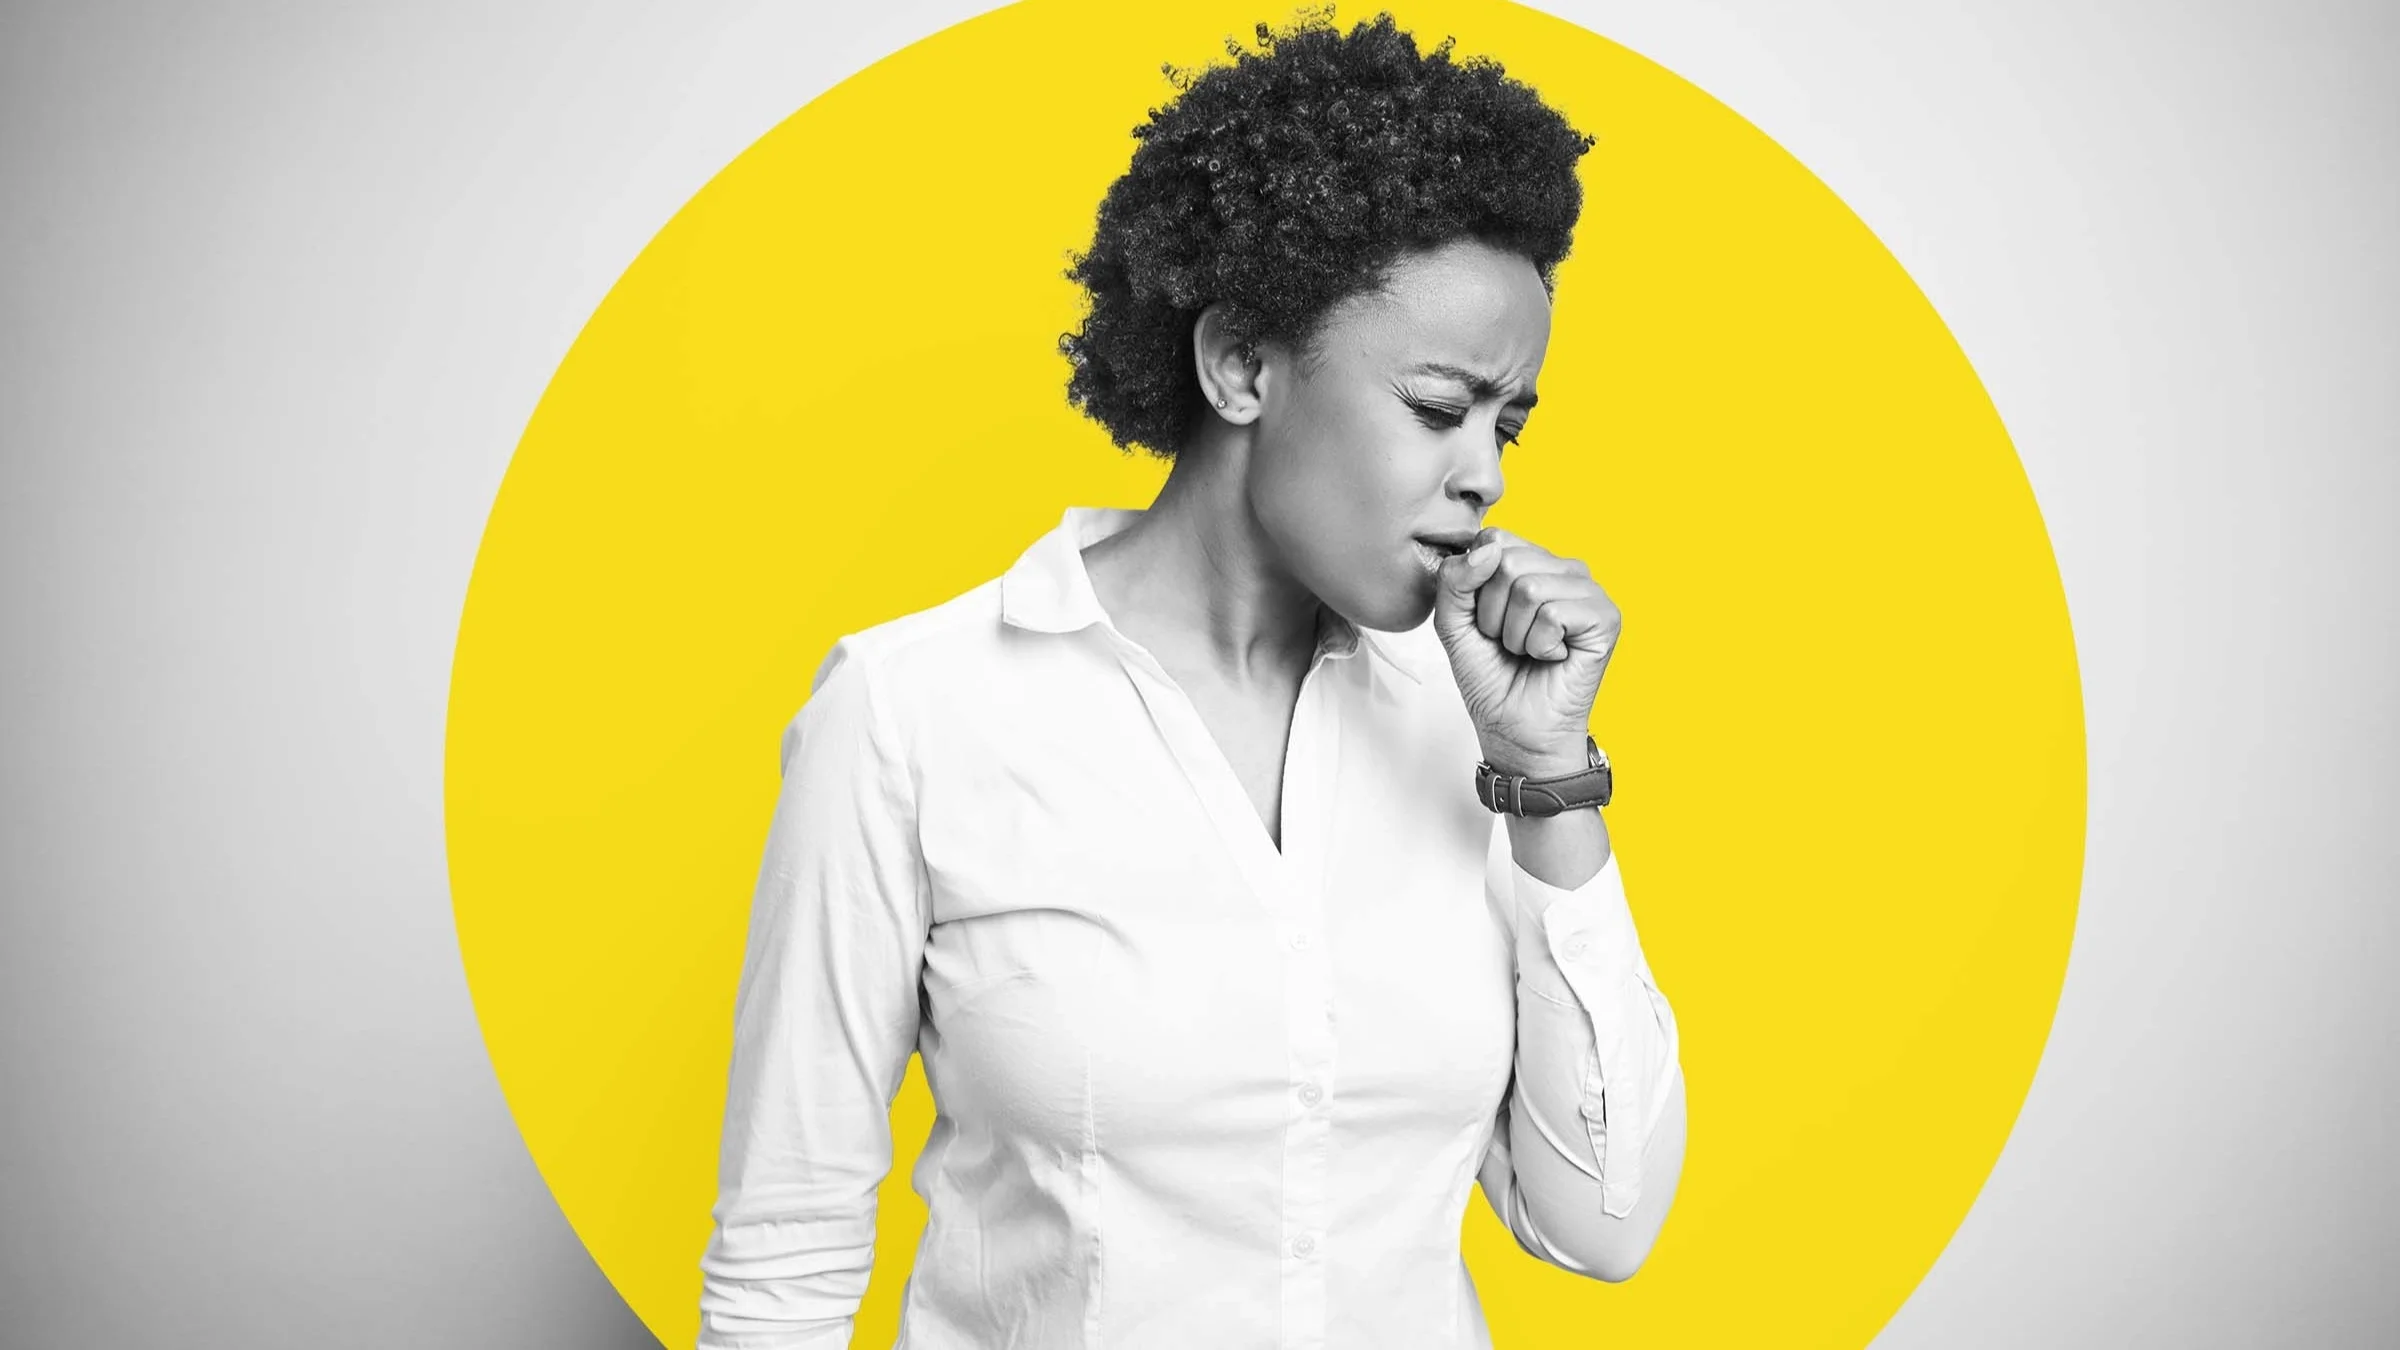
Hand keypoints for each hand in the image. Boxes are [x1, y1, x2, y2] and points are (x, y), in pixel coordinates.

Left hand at [1431, 526, 1621, 777]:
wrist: (1514, 731)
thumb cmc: (1491, 678)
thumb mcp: (1453, 623)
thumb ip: (1454, 580)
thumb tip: (1489, 549)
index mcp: (1531, 561)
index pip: (1492, 539)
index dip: (1474, 587)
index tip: (1485, 621)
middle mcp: (1563, 569)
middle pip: (1507, 562)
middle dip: (1492, 614)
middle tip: (1508, 642)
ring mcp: (1588, 591)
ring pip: (1529, 588)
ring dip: (1515, 633)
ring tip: (1528, 651)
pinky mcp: (1605, 617)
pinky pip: (1554, 613)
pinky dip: (1540, 645)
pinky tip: (1552, 657)